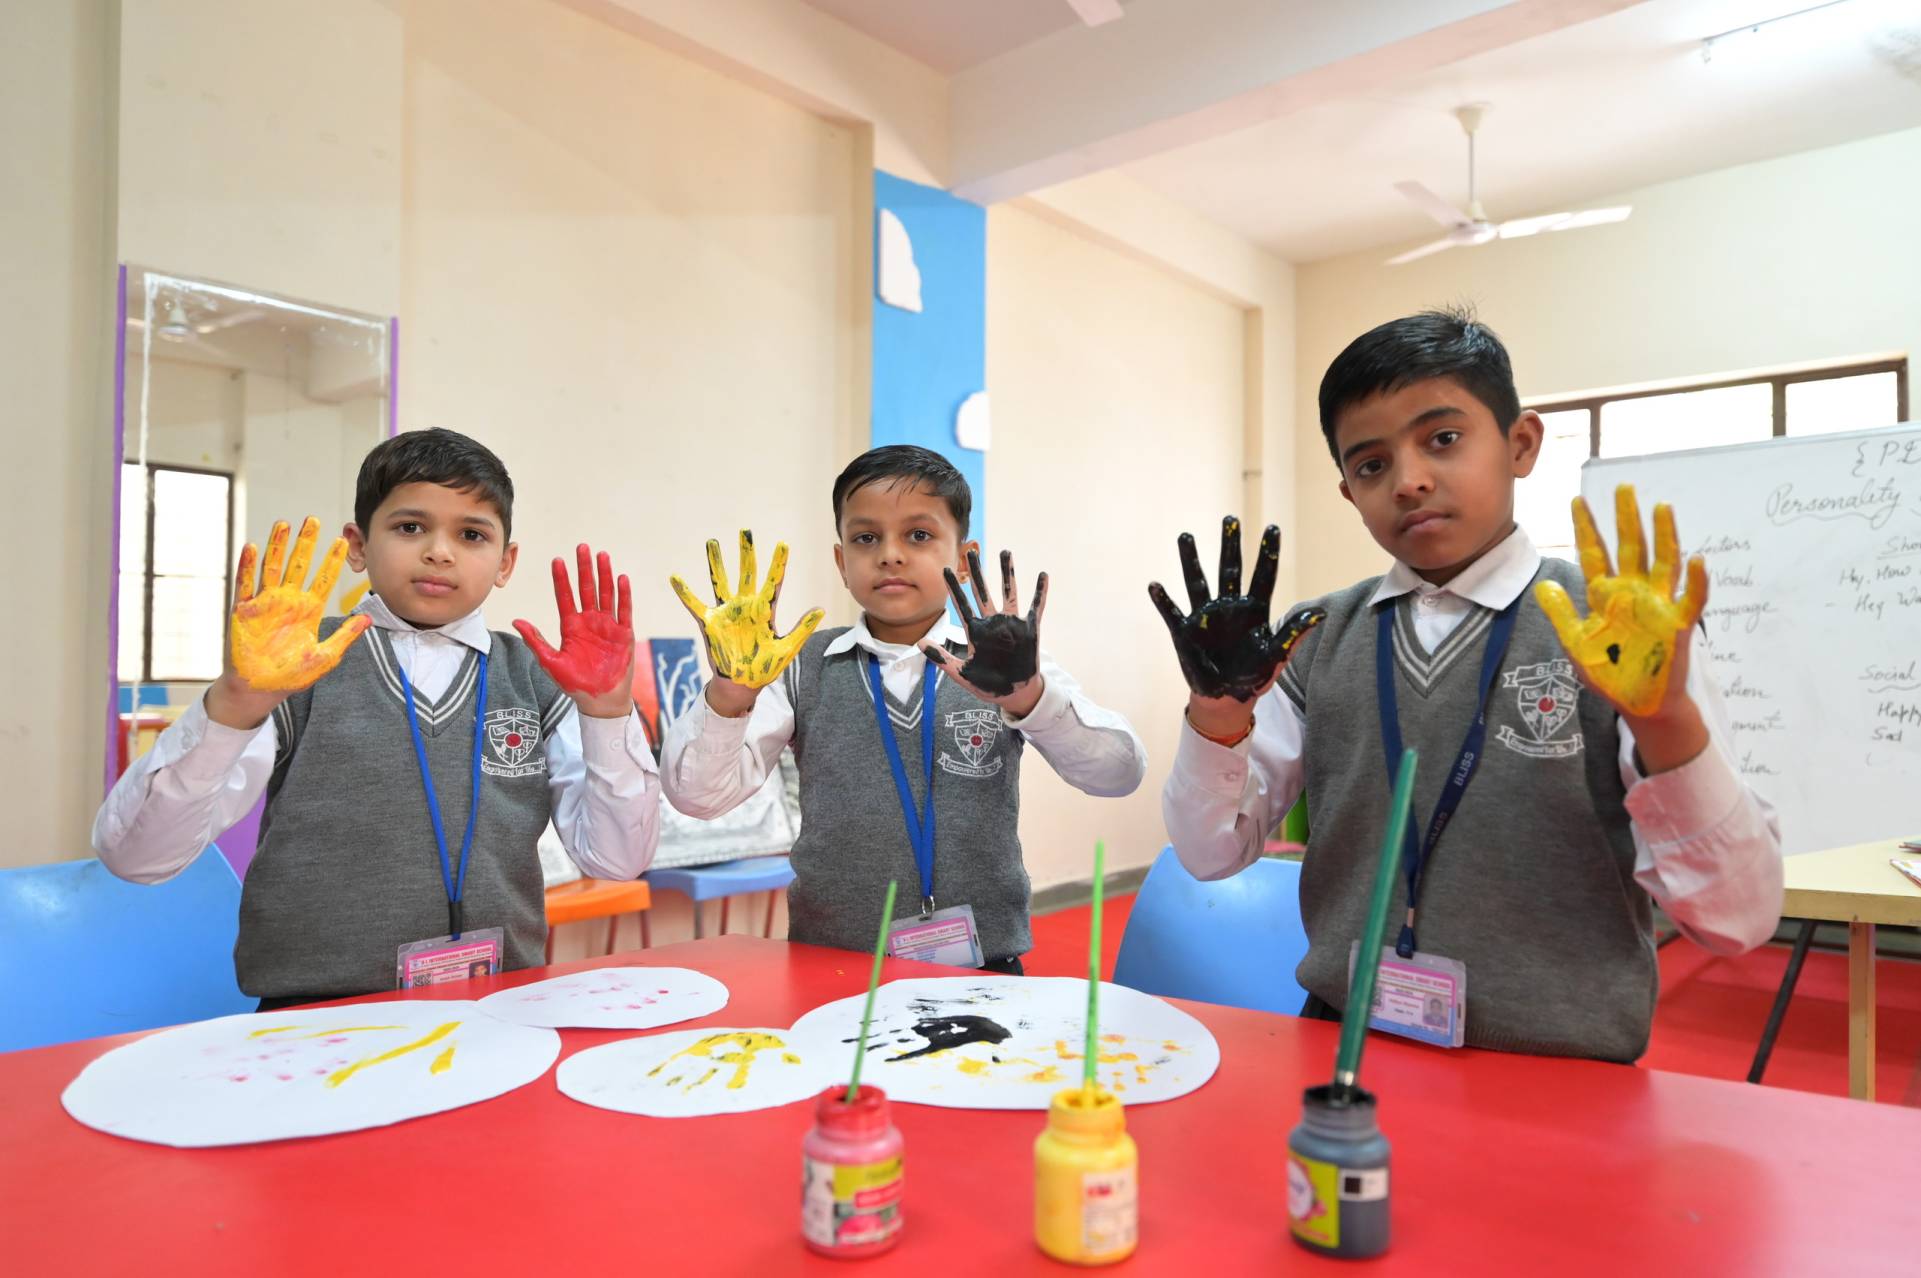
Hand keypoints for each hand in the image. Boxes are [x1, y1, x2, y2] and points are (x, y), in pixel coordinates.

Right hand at [226, 517, 371, 695]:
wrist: (261, 688)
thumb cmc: (292, 675)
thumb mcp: (326, 656)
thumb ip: (345, 636)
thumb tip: (367, 618)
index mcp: (309, 610)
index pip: (324, 579)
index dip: (332, 560)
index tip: (342, 541)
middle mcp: (288, 601)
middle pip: (298, 565)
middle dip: (306, 543)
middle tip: (313, 520)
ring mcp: (266, 603)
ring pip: (272, 567)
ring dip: (277, 546)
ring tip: (284, 524)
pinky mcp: (244, 611)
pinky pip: (245, 584)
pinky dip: (247, 565)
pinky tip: (251, 547)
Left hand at [514, 544, 634, 717]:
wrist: (600, 701)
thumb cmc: (575, 684)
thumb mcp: (551, 662)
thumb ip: (536, 640)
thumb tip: (516, 621)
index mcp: (571, 626)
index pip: (565, 596)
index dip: (561, 579)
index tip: (557, 560)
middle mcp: (589, 622)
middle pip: (586, 589)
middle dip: (584, 568)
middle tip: (582, 547)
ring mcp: (607, 626)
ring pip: (606, 594)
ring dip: (604, 575)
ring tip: (602, 556)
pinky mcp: (623, 634)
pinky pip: (624, 610)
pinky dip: (623, 595)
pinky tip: (621, 579)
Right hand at [670, 530, 823, 690]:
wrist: (742, 685)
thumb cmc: (765, 668)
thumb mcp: (787, 648)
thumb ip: (802, 628)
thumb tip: (820, 609)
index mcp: (764, 611)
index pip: (773, 582)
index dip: (778, 563)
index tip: (783, 543)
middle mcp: (745, 606)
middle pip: (746, 574)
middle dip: (746, 553)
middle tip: (745, 530)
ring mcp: (726, 613)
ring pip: (720, 581)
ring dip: (716, 562)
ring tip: (712, 541)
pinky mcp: (709, 623)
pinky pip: (694, 605)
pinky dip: (684, 592)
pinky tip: (675, 577)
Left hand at [922, 548, 1045, 711]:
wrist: (1013, 695)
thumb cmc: (988, 685)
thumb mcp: (961, 673)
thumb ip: (942, 658)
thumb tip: (920, 643)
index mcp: (976, 631)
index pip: (962, 604)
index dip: (953, 587)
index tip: (945, 569)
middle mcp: (992, 623)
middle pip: (982, 591)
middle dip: (976, 572)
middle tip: (970, 552)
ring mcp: (1011, 624)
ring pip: (1008, 591)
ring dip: (1007, 572)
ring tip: (1005, 552)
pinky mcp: (1029, 629)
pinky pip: (1036, 607)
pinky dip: (1040, 592)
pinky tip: (1043, 575)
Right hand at [1149, 517, 1323, 703]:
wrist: (1227, 698)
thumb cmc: (1254, 676)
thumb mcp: (1276, 657)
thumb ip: (1293, 635)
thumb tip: (1320, 614)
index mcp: (1254, 611)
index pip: (1263, 576)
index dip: (1268, 553)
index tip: (1272, 528)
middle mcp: (1229, 608)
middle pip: (1229, 570)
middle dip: (1230, 545)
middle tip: (1230, 519)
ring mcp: (1205, 618)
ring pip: (1197, 582)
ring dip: (1191, 560)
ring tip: (1186, 536)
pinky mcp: (1184, 632)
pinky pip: (1172, 612)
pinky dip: (1162, 600)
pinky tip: (1154, 585)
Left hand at [1534, 485, 1707, 719]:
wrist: (1637, 704)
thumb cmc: (1608, 673)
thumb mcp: (1575, 643)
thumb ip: (1561, 614)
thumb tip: (1543, 585)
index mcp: (1605, 596)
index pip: (1594, 554)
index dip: (1586, 528)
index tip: (1577, 501)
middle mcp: (1632, 593)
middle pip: (1630, 548)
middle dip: (1625, 519)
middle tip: (1622, 487)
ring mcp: (1658, 606)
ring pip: (1663, 563)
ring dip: (1664, 536)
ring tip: (1661, 507)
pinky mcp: (1678, 625)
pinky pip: (1691, 600)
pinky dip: (1696, 581)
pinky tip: (1696, 560)